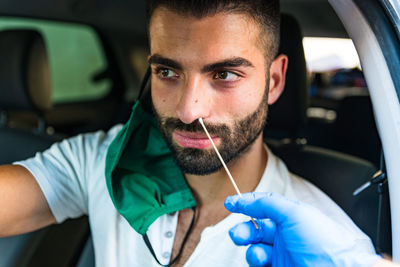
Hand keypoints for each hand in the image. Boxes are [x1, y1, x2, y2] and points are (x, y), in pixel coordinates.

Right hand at [224, 192, 380, 266]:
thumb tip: (242, 199)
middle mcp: (287, 237)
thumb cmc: (324, 243)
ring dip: (251, 252)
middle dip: (243, 231)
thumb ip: (265, 203)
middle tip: (237, 234)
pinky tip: (261, 264)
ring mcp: (283, 257)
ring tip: (258, 256)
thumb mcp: (293, 213)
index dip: (246, 204)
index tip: (230, 204)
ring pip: (255, 252)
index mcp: (291, 218)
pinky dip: (255, 264)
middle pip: (256, 231)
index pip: (263, 208)